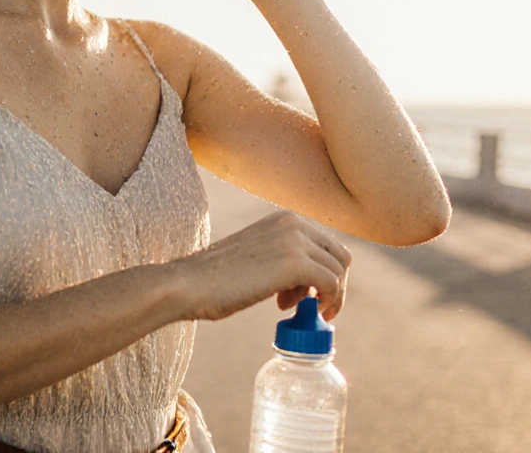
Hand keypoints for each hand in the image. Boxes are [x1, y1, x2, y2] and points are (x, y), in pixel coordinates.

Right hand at [169, 210, 350, 321]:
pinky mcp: (295, 263)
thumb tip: (308, 282)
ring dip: (324, 297)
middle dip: (332, 285)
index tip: (305, 296)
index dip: (323, 274)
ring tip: (289, 308)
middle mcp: (293, 223)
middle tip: (306, 305)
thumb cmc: (215, 279)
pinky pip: (331, 284)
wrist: (189, 284)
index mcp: (284, 219)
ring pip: (338, 272)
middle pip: (341, 257)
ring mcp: (295, 241)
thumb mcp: (256, 256)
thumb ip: (282, 257)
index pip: (327, 245)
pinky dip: (325, 303)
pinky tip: (295, 311)